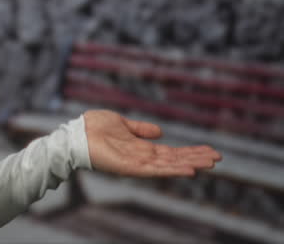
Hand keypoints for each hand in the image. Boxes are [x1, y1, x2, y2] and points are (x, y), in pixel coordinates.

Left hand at [83, 109, 221, 176]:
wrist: (76, 133)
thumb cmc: (94, 127)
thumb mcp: (122, 123)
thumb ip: (140, 130)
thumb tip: (160, 131)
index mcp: (141, 147)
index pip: (171, 151)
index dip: (189, 152)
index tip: (209, 150)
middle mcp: (142, 157)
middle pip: (174, 159)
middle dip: (196, 158)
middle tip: (218, 158)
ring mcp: (136, 163)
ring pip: (169, 165)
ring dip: (190, 164)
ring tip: (210, 164)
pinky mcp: (129, 167)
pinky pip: (154, 170)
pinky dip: (172, 170)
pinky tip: (188, 170)